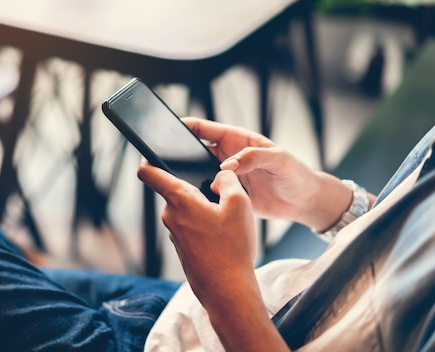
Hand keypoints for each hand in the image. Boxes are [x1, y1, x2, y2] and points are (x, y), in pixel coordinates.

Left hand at [137, 160, 256, 293]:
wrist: (227, 289)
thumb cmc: (232, 247)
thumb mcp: (240, 204)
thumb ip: (228, 180)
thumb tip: (219, 176)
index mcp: (179, 200)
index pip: (150, 173)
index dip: (148, 159)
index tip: (150, 153)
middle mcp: (170, 216)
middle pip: (177, 191)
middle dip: (195, 188)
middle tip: (220, 195)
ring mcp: (175, 233)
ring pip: (187, 210)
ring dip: (202, 209)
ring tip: (225, 220)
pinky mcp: (182, 247)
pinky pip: (191, 227)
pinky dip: (204, 226)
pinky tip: (221, 237)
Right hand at [183, 118, 352, 230]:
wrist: (303, 202)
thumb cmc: (295, 174)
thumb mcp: (279, 159)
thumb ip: (253, 157)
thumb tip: (227, 165)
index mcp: (237, 140)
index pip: (205, 129)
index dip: (186, 126)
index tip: (170, 128)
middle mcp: (227, 156)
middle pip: (195, 151)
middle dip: (180, 152)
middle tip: (167, 158)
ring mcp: (225, 176)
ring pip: (197, 172)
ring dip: (188, 176)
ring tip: (177, 179)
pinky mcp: (227, 195)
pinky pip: (206, 193)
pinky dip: (198, 195)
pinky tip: (193, 199)